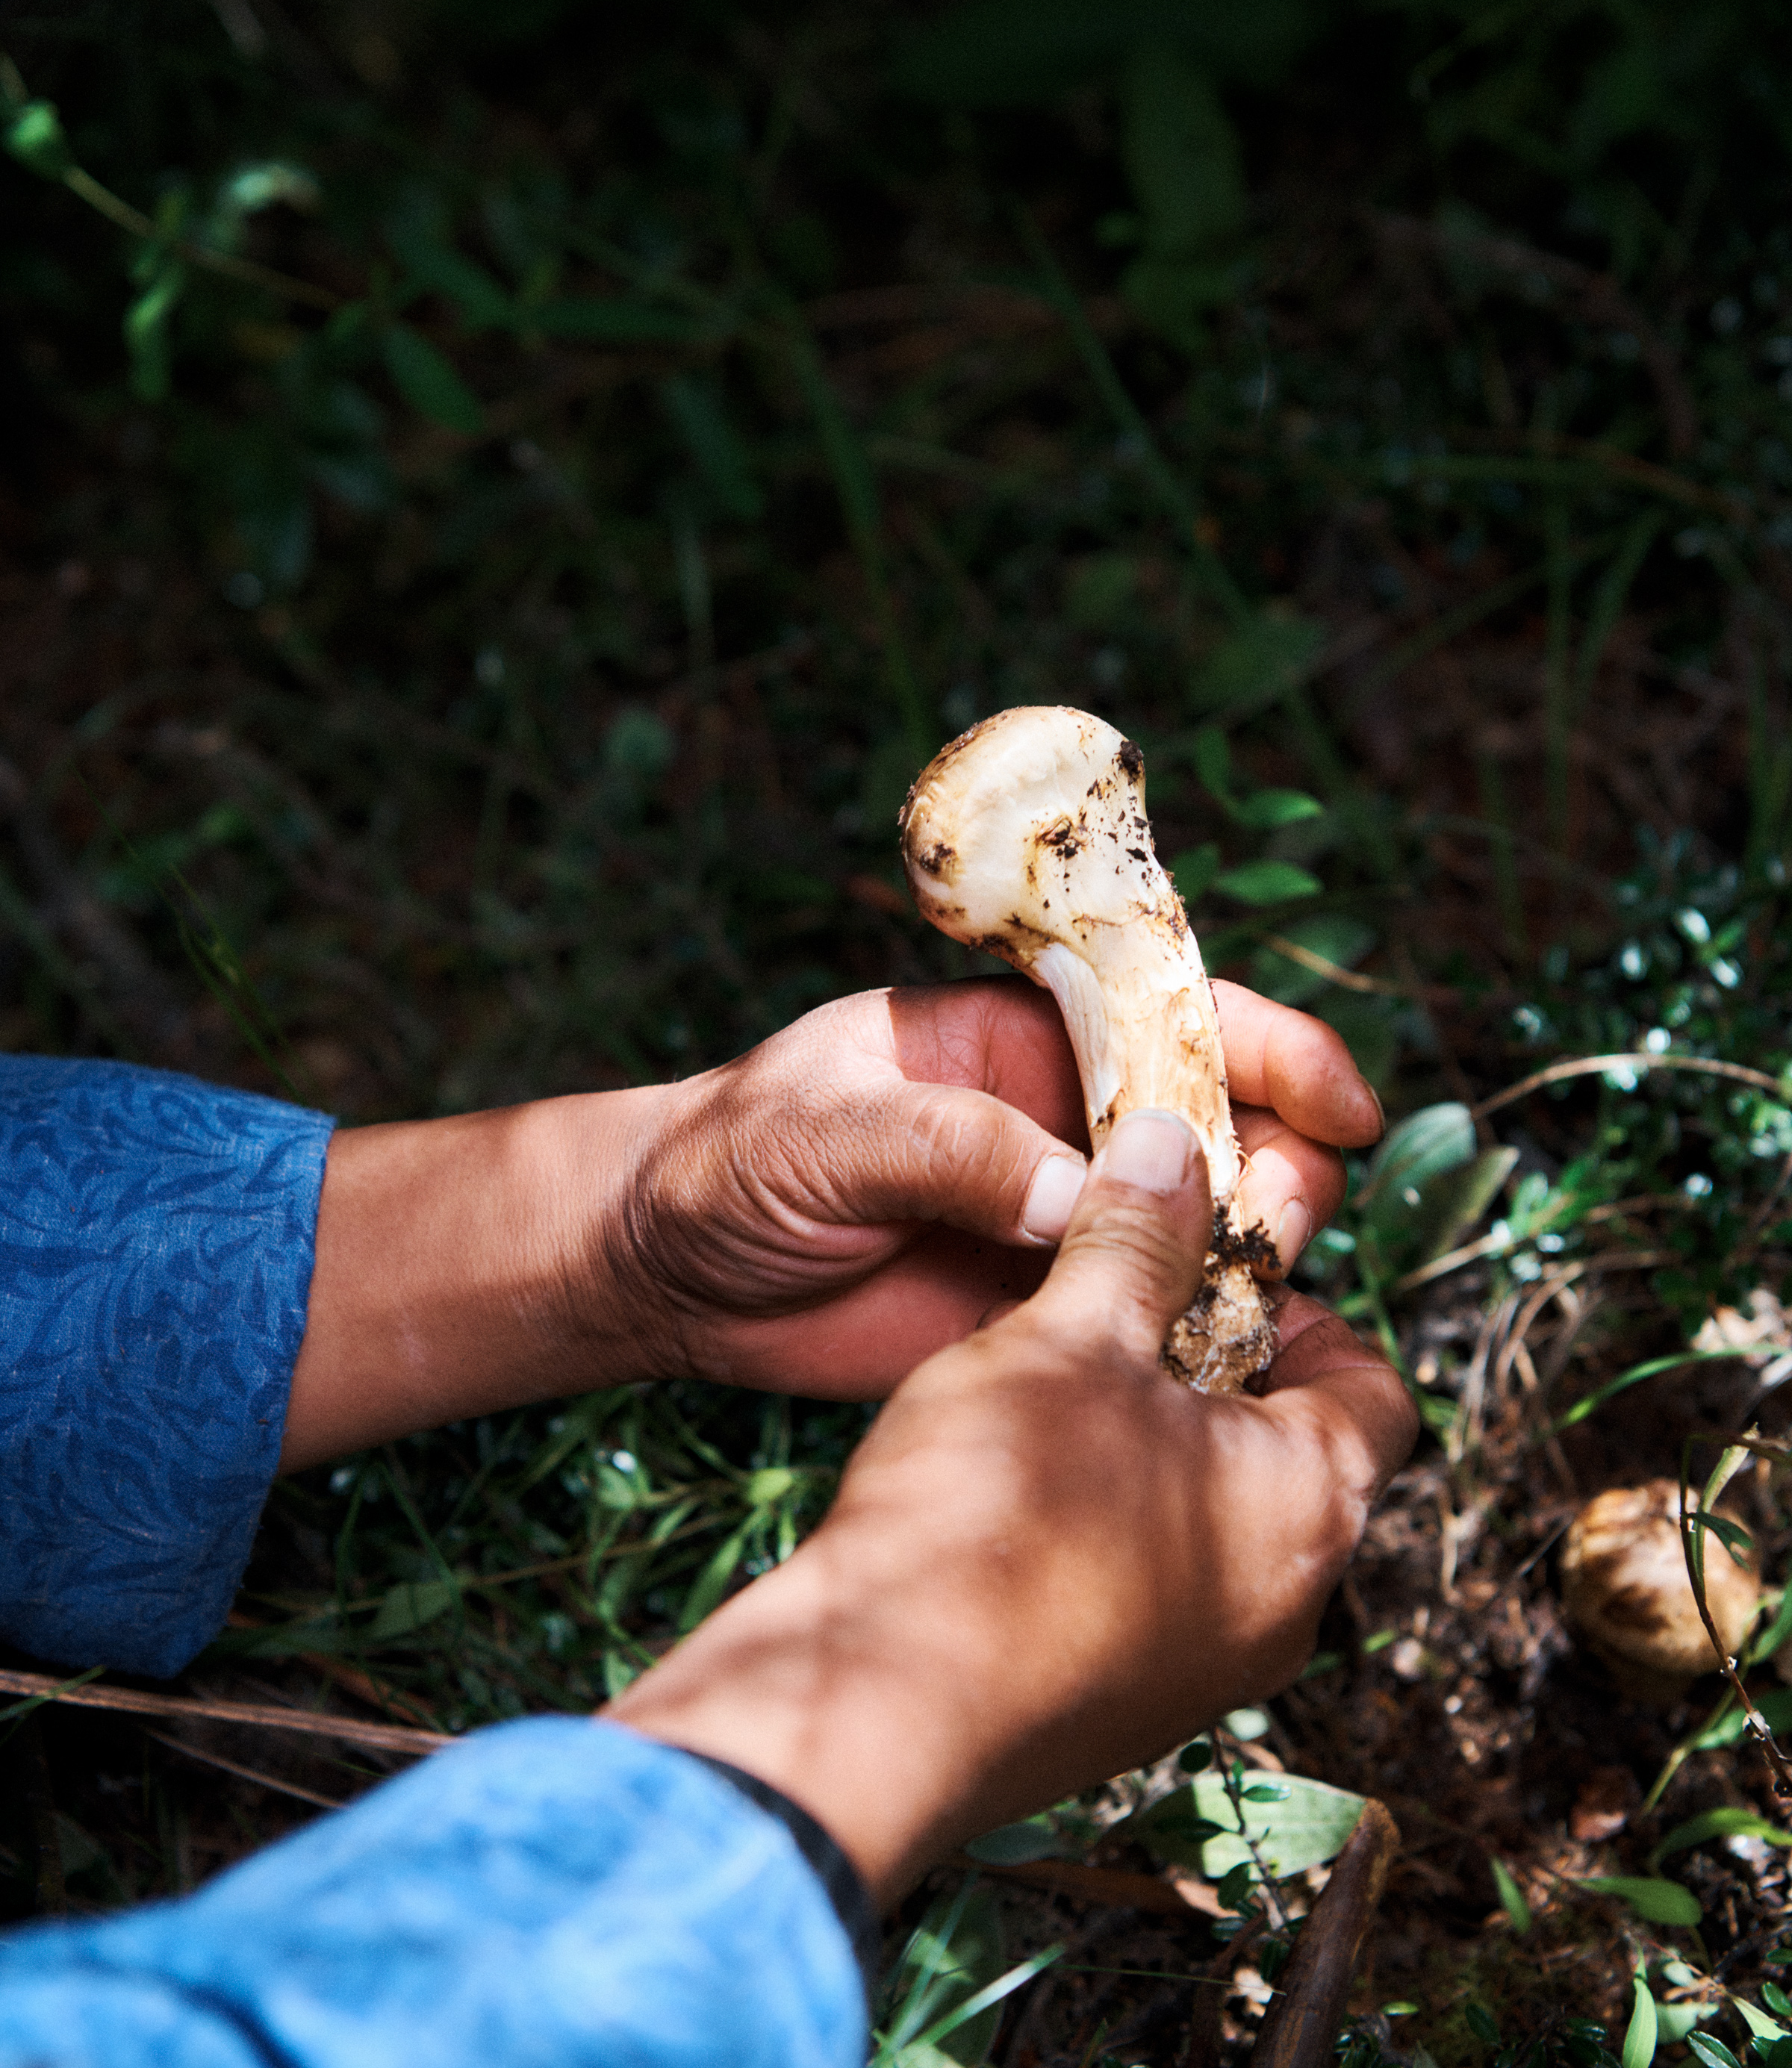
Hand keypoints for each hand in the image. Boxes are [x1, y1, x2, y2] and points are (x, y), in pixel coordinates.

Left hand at [595, 976, 1380, 1396]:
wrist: (659, 1273)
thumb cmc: (726, 1163)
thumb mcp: (823, 1133)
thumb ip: (946, 1148)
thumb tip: (1072, 1195)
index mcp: (1013, 1036)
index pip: (1167, 1016)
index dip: (1268, 1046)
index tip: (1341, 1101)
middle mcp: (1053, 1122)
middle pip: (1214, 1126)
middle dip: (1276, 1161)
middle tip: (1281, 1215)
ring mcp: (1052, 1221)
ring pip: (1196, 1229)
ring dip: (1248, 1257)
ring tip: (1251, 1293)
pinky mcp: (1035, 1312)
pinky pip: (1144, 1320)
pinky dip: (1197, 1343)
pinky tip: (1226, 1374)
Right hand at [609, 1108, 1417, 1902]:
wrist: (873, 1707)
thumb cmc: (988, 1517)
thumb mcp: (1067, 1335)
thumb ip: (1136, 1238)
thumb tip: (1171, 1148)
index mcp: (1311, 1504)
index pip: (1377, 1386)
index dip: (1304, 1308)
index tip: (1214, 1270)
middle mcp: (1283, 1606)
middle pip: (1293, 1454)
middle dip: (1211, 1369)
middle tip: (1121, 1313)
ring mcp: (1202, 1673)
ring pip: (1213, 1525)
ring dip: (1150, 1446)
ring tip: (1051, 1390)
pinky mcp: (1119, 1709)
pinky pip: (1145, 1592)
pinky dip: (1104, 1526)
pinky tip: (1010, 1485)